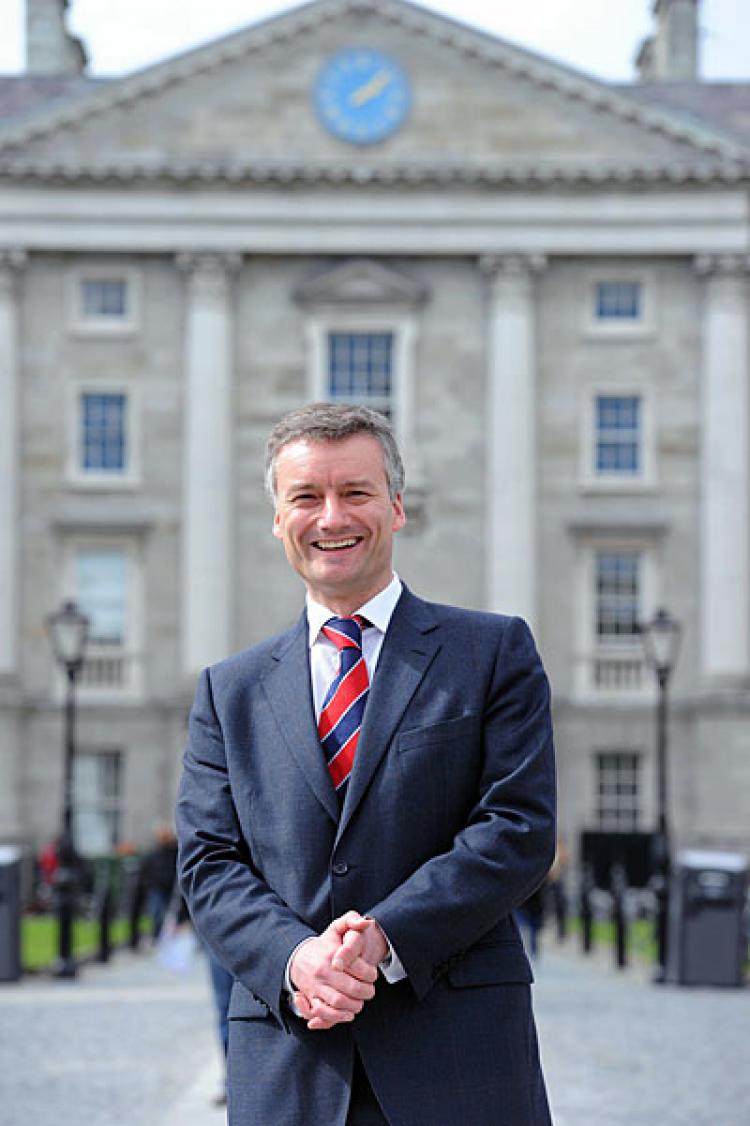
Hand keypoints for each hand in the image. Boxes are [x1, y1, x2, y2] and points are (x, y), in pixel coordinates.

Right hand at [290, 912, 376, 1030]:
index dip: (371, 975)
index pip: (359, 968)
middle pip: (352, 989)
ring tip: (360, 1002)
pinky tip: (348, 1013)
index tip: (373, 975)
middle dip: (366, 993)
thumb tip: (366, 922)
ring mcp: (316, 986)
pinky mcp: (311, 998)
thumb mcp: (336, 928)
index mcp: (332, 954)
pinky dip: (338, 1017)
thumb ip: (351, 919)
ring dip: (354, 1006)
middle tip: (370, 991)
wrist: (297, 958)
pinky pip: (324, 1013)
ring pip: (339, 1003)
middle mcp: (324, 971)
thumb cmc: (323, 945)